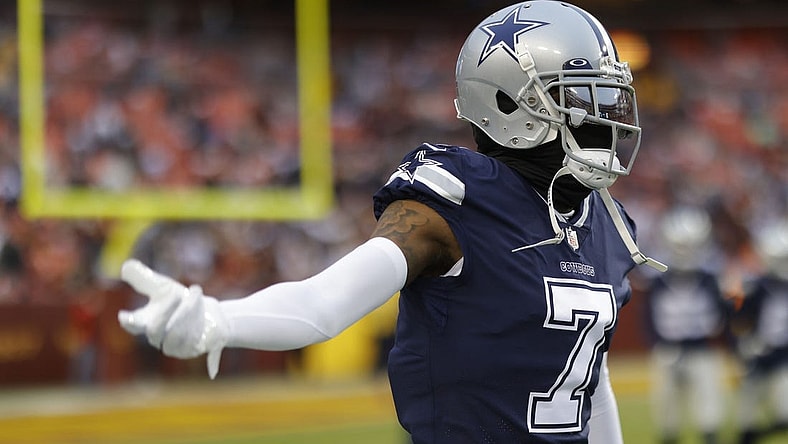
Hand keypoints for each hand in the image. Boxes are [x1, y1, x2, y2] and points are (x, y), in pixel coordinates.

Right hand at [118, 259, 228, 378]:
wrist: (211, 315)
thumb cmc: (181, 302)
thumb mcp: (163, 288)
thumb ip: (144, 279)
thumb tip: (126, 266)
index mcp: (147, 323)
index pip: (134, 326)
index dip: (129, 322)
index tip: (125, 316)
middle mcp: (160, 338)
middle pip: (154, 330)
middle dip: (165, 310)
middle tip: (175, 293)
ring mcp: (176, 347)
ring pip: (176, 336)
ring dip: (186, 311)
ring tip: (195, 292)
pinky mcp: (194, 350)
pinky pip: (194, 341)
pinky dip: (198, 321)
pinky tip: (204, 307)